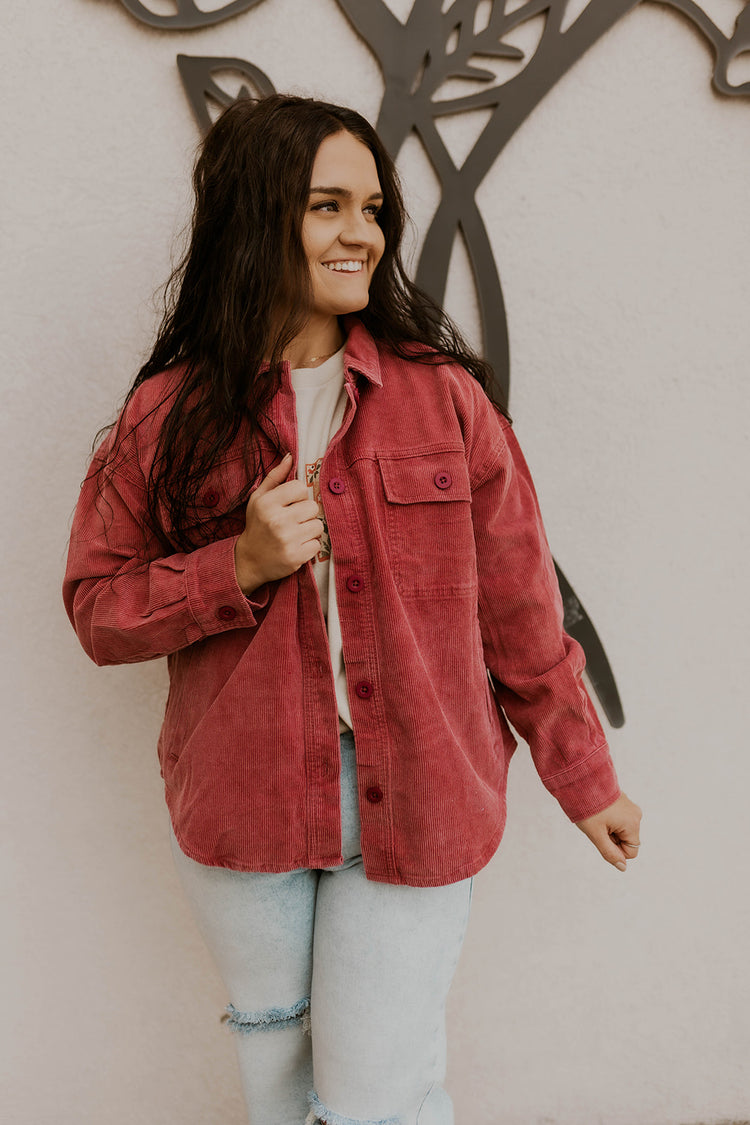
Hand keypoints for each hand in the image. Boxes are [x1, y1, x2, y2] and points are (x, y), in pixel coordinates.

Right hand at [234, 453, 324, 593]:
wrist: (250, 560)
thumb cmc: (257, 525)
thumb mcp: (259, 499)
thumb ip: (275, 477)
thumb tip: (290, 456)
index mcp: (267, 503)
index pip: (300, 488)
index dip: (298, 496)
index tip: (290, 505)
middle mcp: (277, 520)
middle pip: (312, 507)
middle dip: (306, 514)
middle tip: (293, 521)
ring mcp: (287, 540)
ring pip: (318, 525)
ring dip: (310, 530)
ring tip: (295, 534)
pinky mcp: (295, 557)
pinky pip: (317, 545)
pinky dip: (310, 546)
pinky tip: (296, 546)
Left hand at [575, 793, 641, 871]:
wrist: (580, 780)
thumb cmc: (588, 808)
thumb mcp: (596, 834)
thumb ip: (610, 853)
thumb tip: (623, 867)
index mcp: (633, 824)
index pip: (631, 852)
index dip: (615, 849)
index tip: (602, 836)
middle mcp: (636, 815)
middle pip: (626, 840)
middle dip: (611, 837)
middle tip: (597, 825)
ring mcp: (630, 806)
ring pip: (621, 829)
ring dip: (608, 828)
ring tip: (596, 817)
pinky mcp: (623, 801)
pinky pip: (618, 818)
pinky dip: (608, 819)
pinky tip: (598, 810)